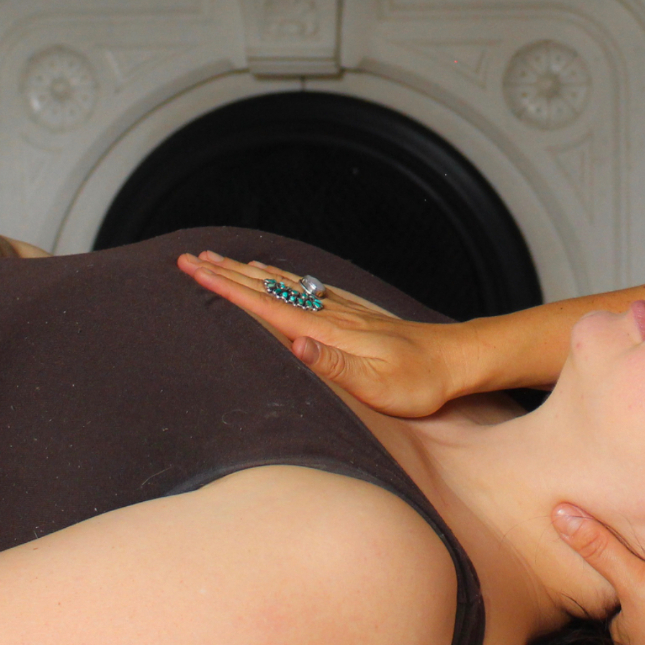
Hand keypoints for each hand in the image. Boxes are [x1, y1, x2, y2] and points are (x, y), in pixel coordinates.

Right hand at [176, 250, 466, 416]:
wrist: (457, 360)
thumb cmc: (419, 383)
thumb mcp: (378, 385)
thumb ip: (333, 365)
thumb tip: (293, 344)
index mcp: (328, 332)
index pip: (267, 307)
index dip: (228, 290)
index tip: (195, 272)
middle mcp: (330, 313)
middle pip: (268, 288)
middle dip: (225, 274)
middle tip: (188, 258)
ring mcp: (342, 309)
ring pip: (283, 285)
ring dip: (247, 272)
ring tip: (217, 260)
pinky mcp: (353, 312)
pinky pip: (304, 288)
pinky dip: (279, 278)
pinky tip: (271, 272)